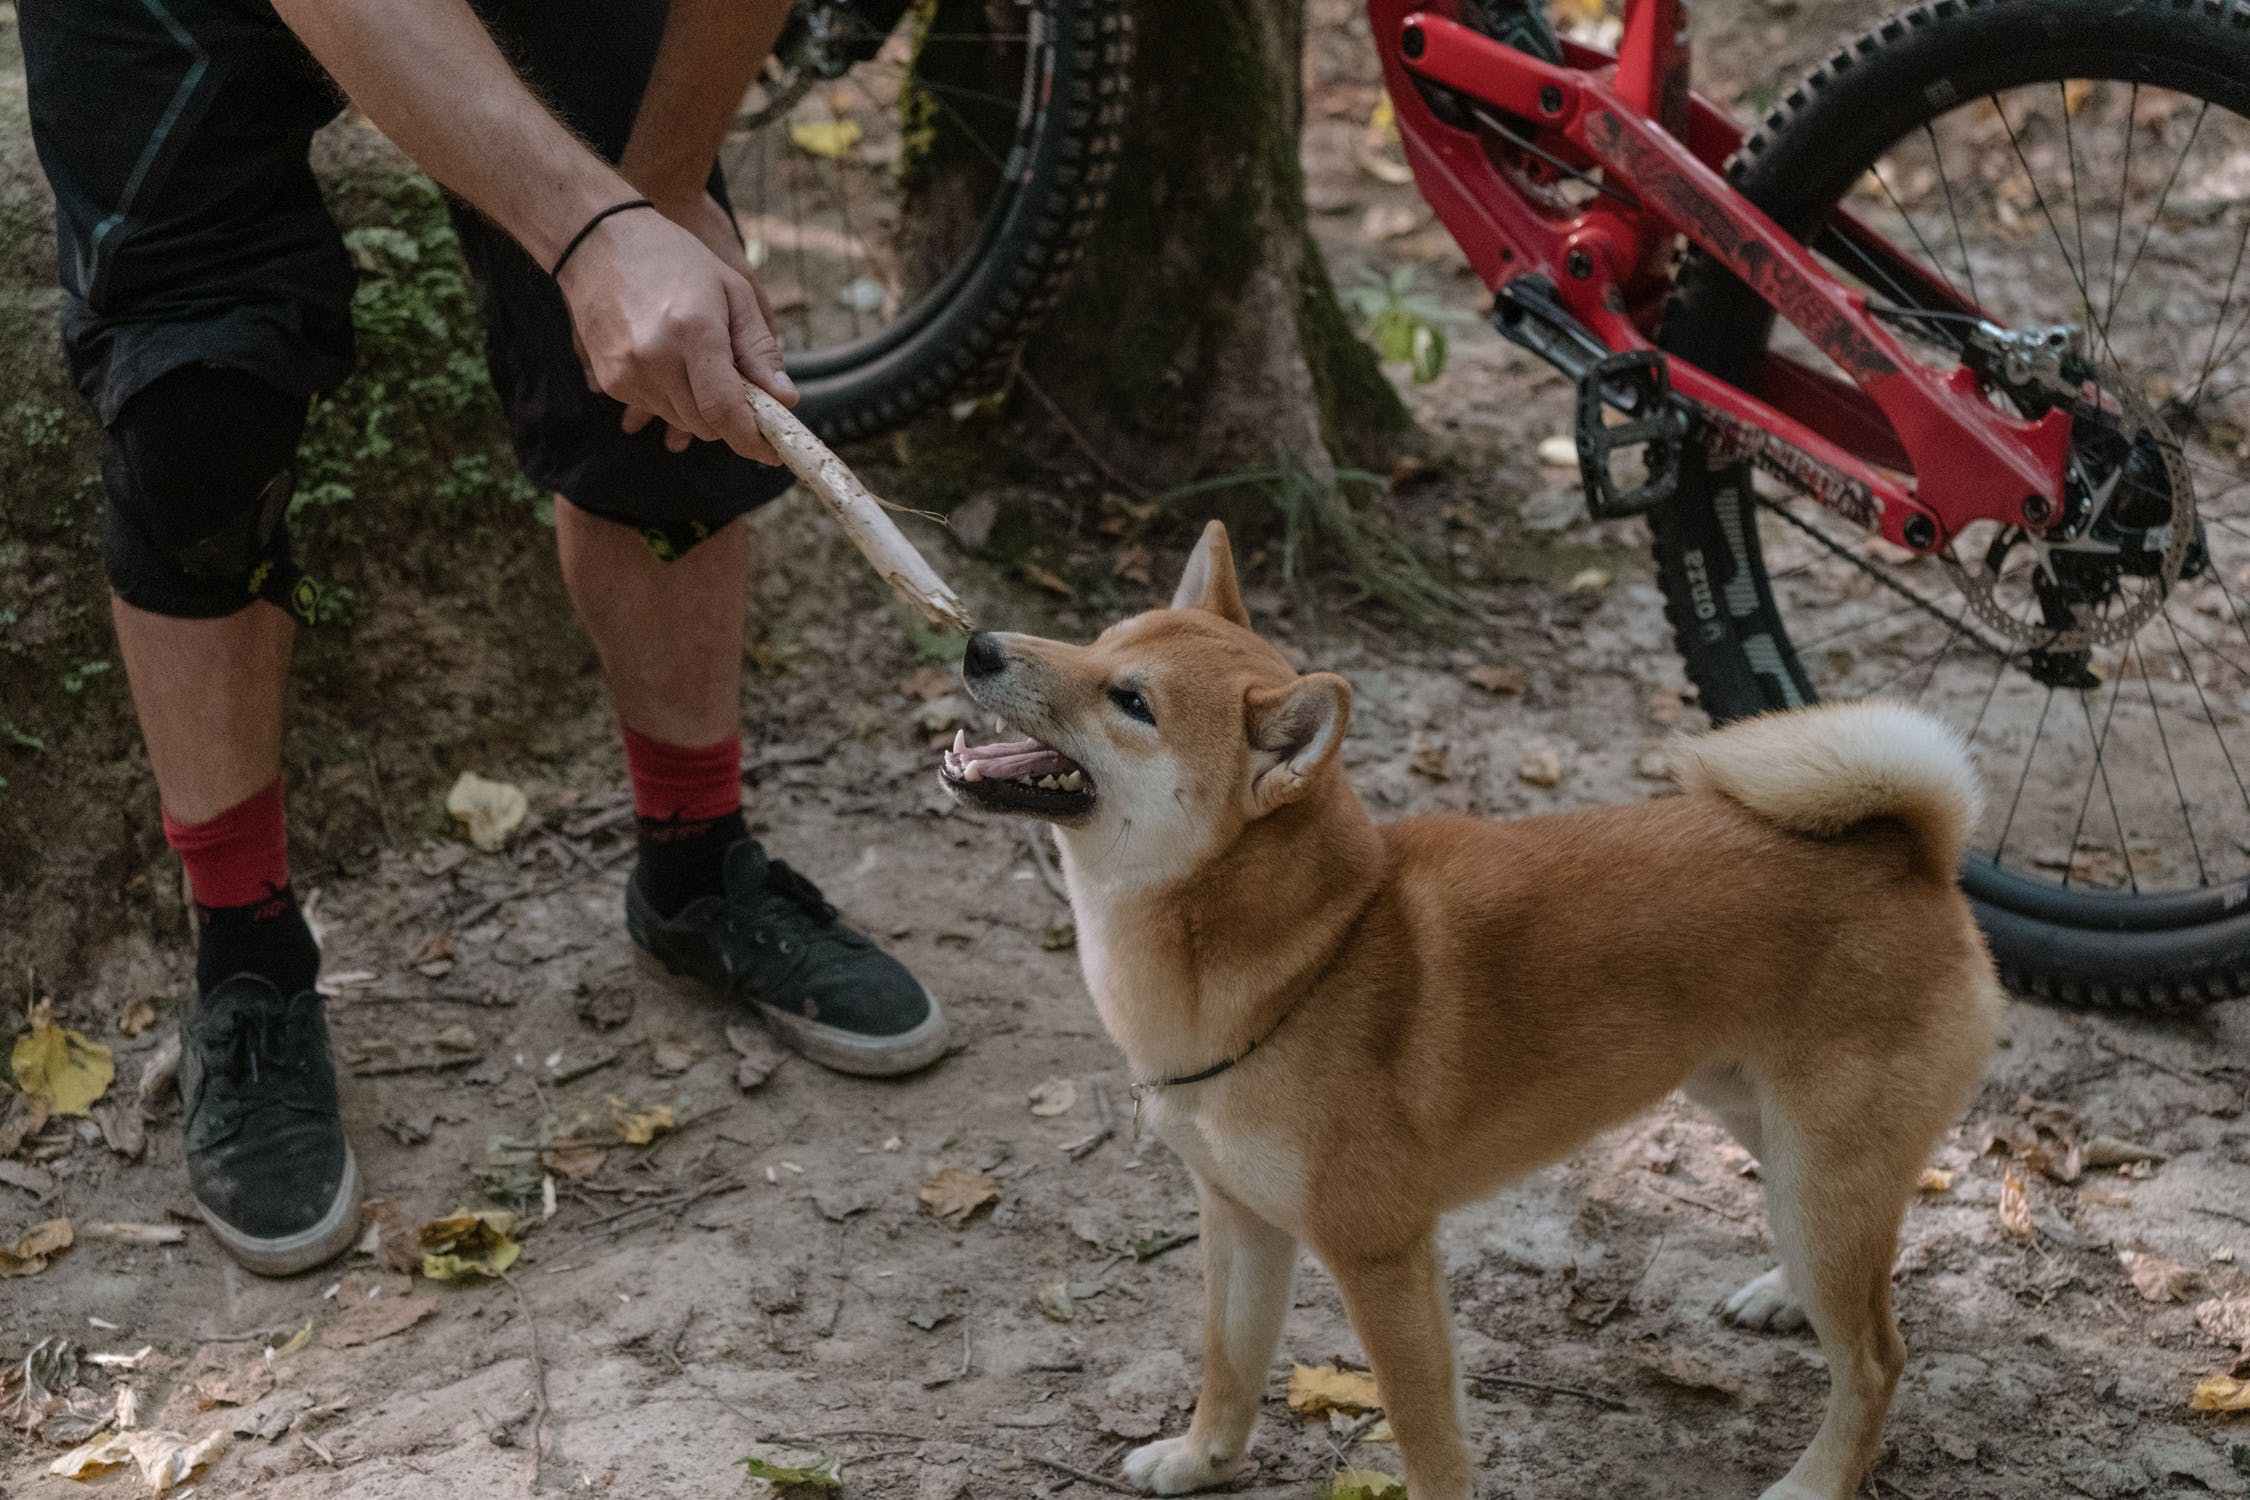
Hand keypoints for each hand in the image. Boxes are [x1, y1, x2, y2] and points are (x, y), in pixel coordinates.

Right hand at [555, 204, 795, 464]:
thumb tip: (785, 399)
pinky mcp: (610, 381)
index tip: (772, 452)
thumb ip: (759, 350)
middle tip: (744, 393)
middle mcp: (656, 359)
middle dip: (731, 418)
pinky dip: (674, 398)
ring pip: (681, 421)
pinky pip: (655, 408)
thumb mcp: (732, 291)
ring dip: (702, 408)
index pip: (726, 411)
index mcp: (694, 333)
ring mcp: (627, 373)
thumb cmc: (674, 259)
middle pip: (706, 424)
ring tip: (702, 363)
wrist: (598, 241)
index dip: (752, 440)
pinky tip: (673, 362)